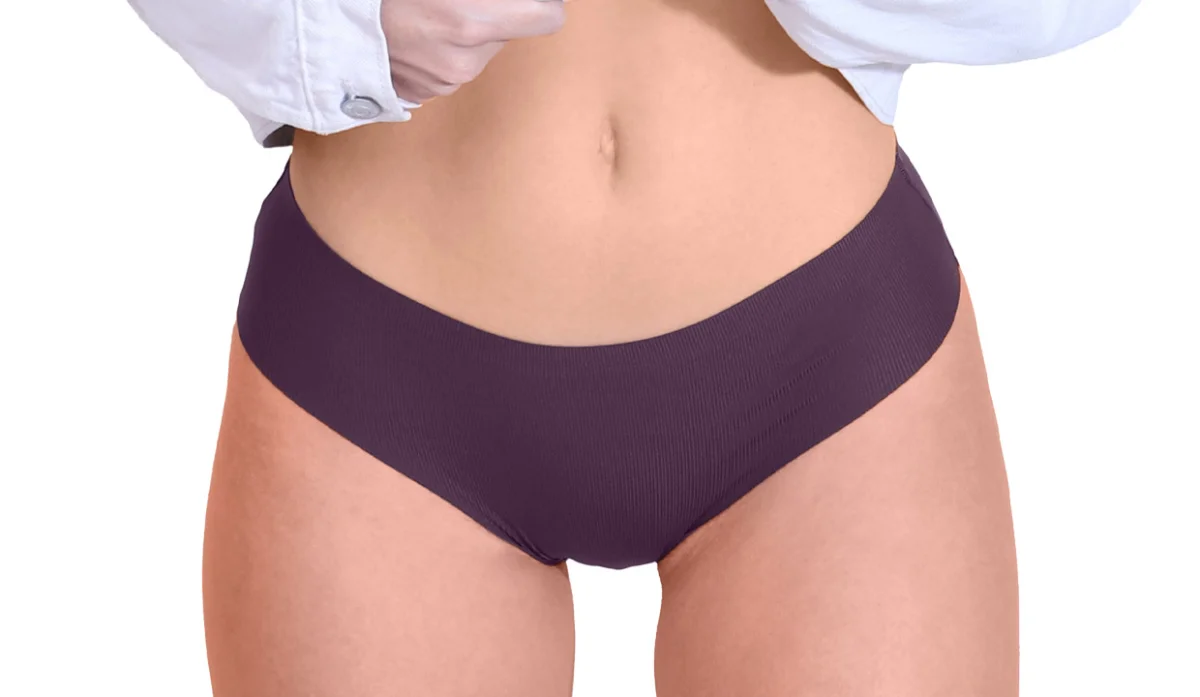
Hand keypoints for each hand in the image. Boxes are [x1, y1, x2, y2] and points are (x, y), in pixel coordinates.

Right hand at [382, 0, 565, 102]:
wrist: (320, 21)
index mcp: (468, 22)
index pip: (546, 17)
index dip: (541, 1)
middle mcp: (462, 61)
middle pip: (512, 32)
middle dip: (498, 11)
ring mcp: (443, 83)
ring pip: (482, 50)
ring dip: (470, 29)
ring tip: (429, 12)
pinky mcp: (426, 94)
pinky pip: (455, 66)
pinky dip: (444, 48)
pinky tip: (416, 32)